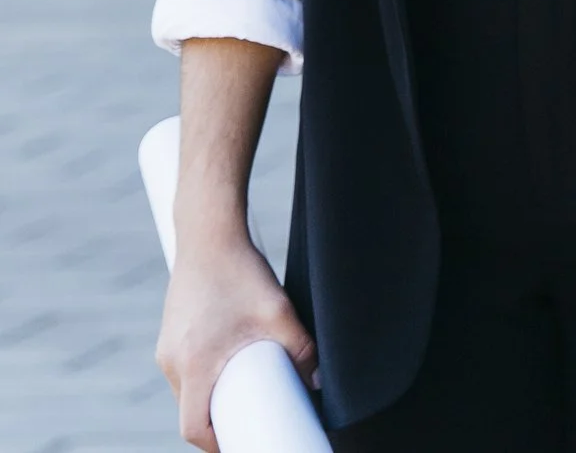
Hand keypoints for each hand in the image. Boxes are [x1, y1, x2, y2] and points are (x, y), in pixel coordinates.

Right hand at [156, 226, 315, 452]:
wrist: (208, 234)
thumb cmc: (241, 271)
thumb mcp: (278, 311)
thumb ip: (301, 347)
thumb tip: (318, 381)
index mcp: (193, 365)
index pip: (194, 428)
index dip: (217, 445)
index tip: (240, 446)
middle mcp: (172, 362)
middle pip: (190, 412)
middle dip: (220, 421)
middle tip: (252, 422)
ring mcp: (167, 349)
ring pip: (187, 391)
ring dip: (212, 397)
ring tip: (245, 394)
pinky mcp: (170, 336)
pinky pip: (186, 371)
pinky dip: (205, 377)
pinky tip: (229, 365)